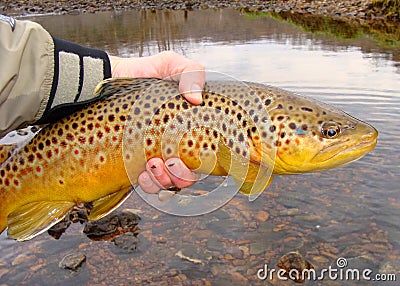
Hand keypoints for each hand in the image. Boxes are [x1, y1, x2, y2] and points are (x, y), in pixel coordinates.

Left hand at [109, 51, 204, 192]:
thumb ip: (191, 72)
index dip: (207, 164)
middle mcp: (176, 146)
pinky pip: (148, 185)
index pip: (207, 154)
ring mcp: (157, 156)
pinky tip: (143, 172)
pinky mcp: (137, 163)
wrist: (111, 79)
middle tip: (170, 161)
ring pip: (169, 184)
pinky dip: (149, 184)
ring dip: (165, 180)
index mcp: (190, 128)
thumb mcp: (170, 64)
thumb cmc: (145, 73)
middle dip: (182, 176)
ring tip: (152, 164)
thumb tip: (196, 98)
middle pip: (189, 176)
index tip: (198, 160)